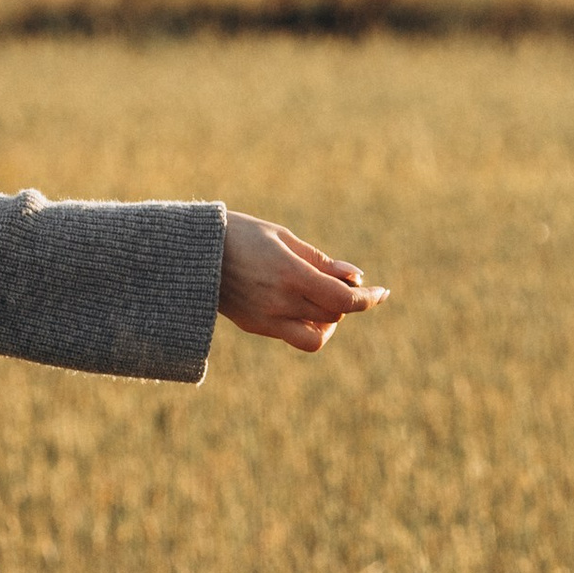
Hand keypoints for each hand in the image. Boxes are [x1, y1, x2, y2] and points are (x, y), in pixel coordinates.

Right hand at [217, 214, 387, 352]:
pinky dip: (307, 324)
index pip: (343, 299)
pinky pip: (294, 336)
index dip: (367, 298)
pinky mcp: (256, 326)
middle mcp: (280, 301)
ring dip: (328, 320)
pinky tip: (301, 303)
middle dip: (344, 302)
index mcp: (290, 274)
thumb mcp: (282, 237)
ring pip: (316, 335)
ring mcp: (266, 319)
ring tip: (320, 298)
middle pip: (333, 316)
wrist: (192, 253)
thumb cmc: (239, 235)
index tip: (381, 292)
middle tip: (337, 280)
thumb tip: (354, 276)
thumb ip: (319, 260)